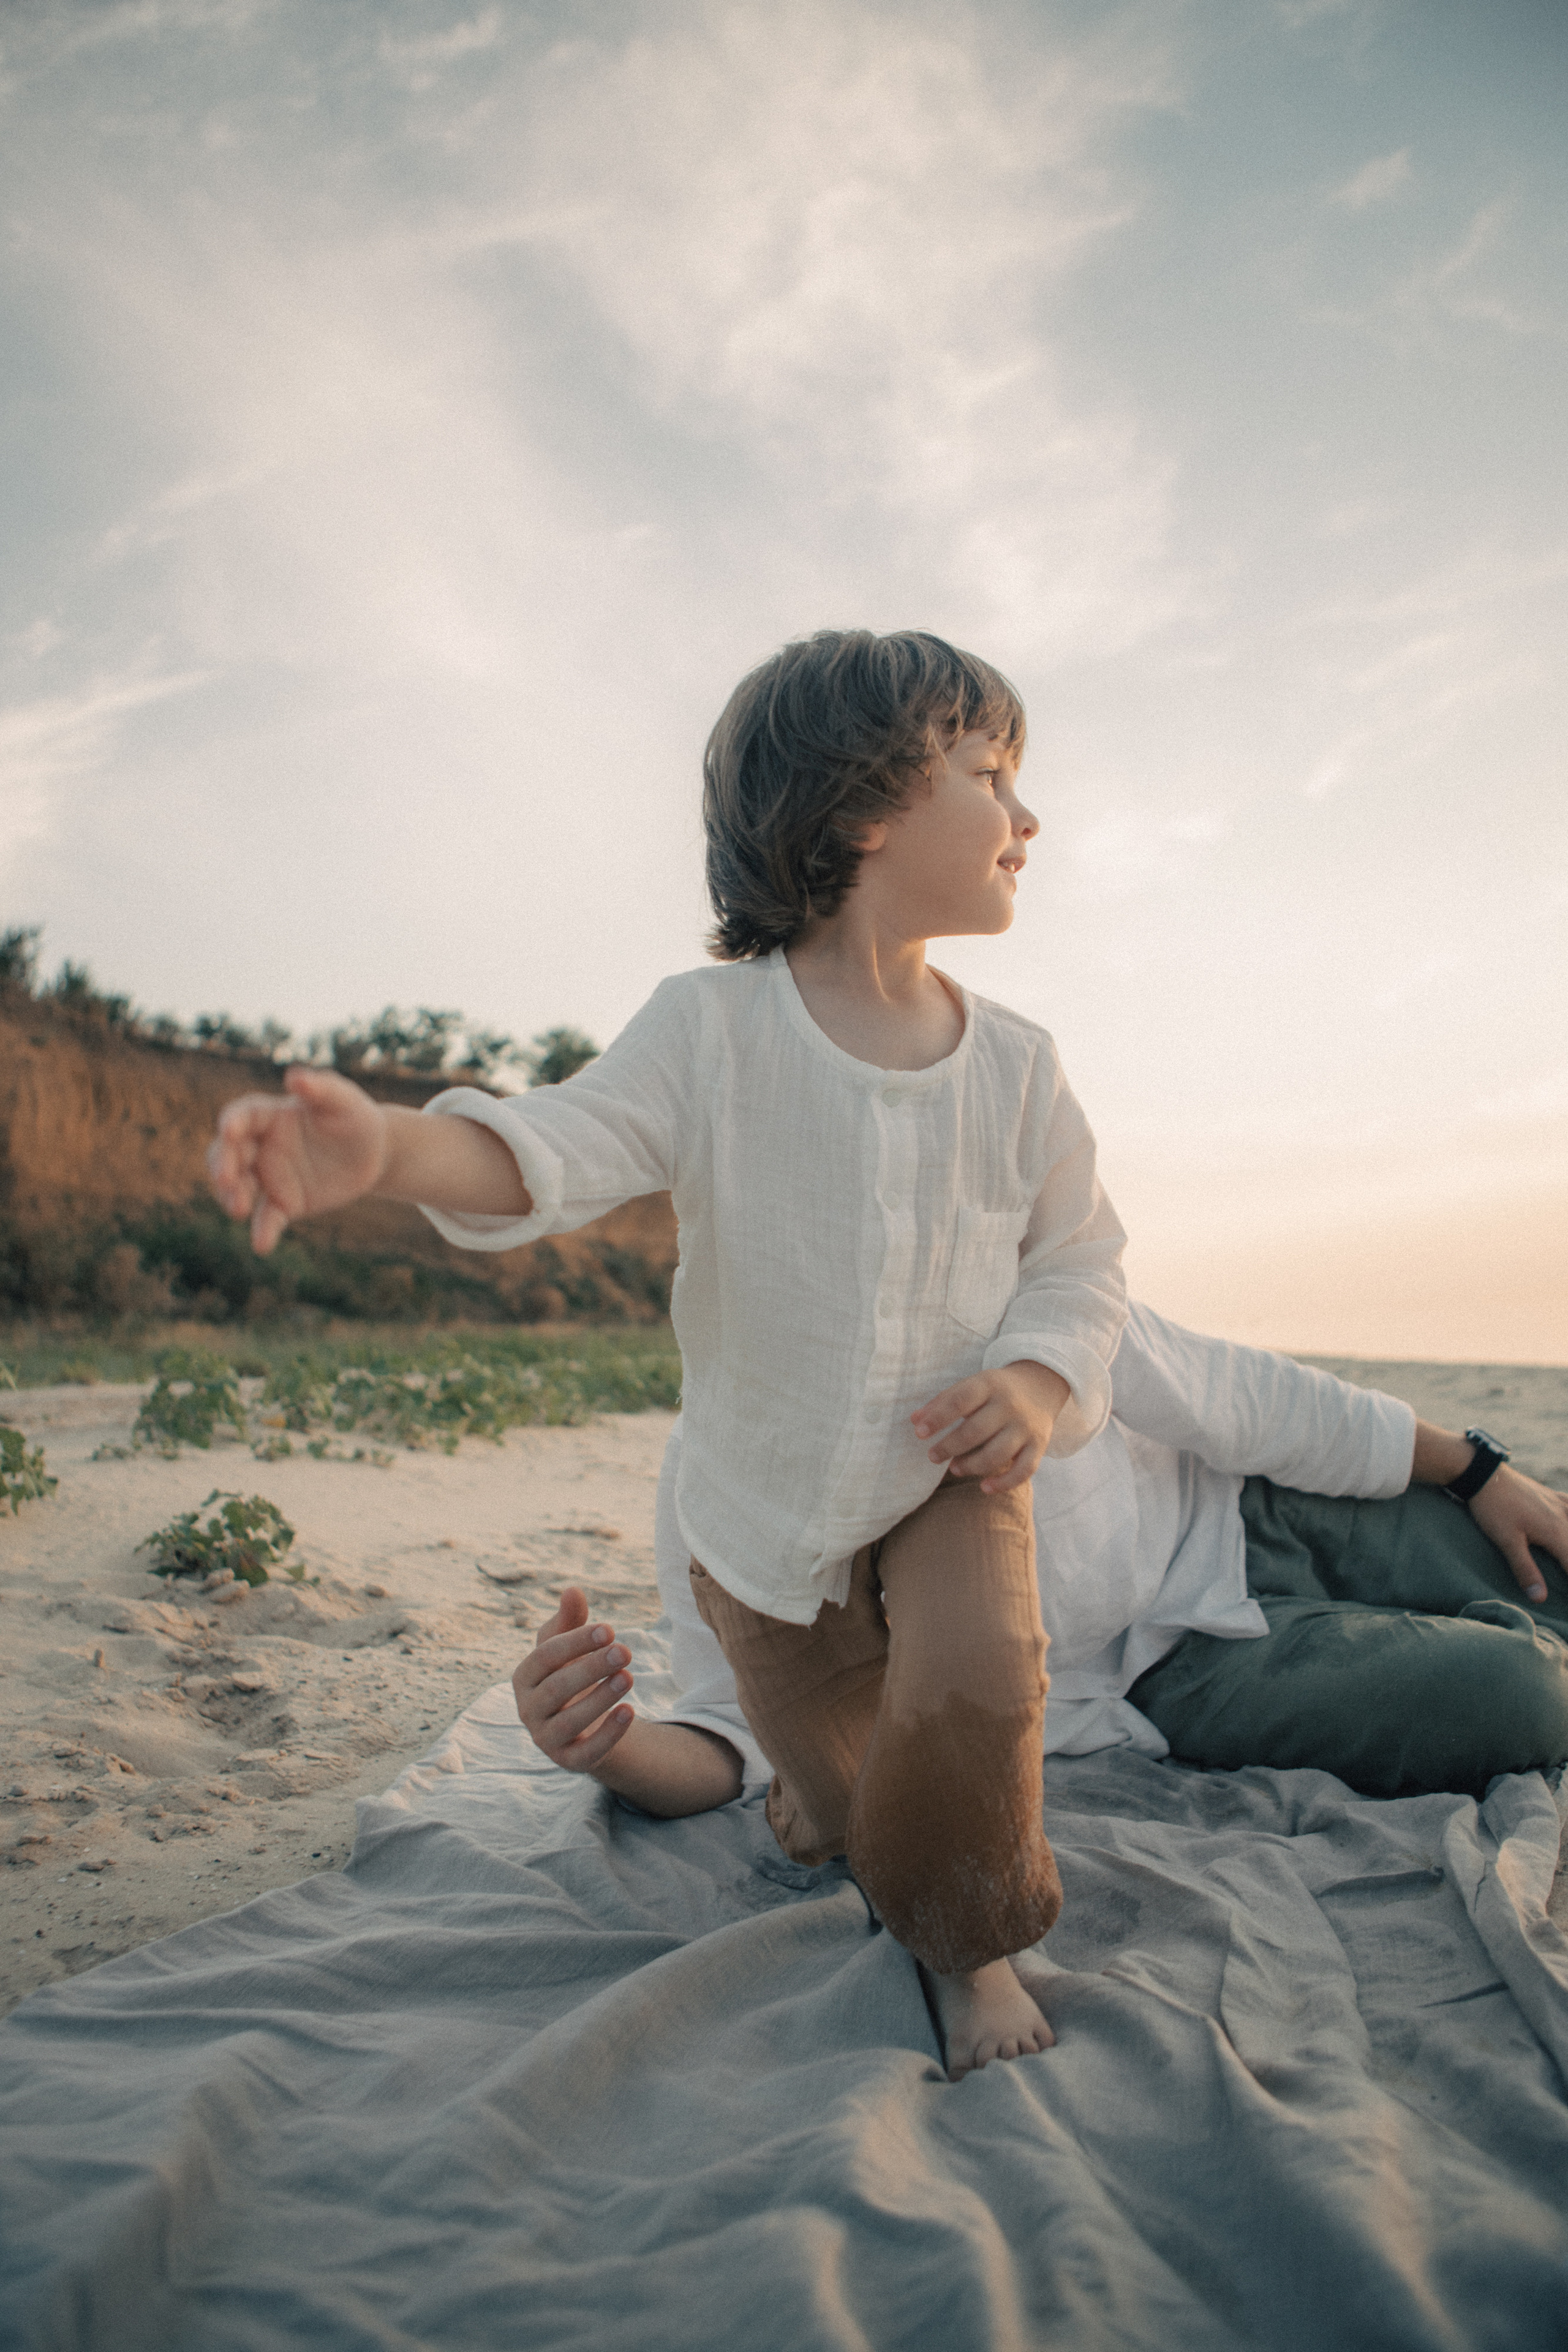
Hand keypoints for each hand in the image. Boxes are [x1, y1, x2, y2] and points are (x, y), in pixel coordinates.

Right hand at [209, 1067, 387, 1255]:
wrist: (374, 1153)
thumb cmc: (355, 1117)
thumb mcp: (344, 1100)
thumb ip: (321, 1088)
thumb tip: (294, 1077)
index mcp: (271, 1115)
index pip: (243, 1116)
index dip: (233, 1122)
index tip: (229, 1129)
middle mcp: (263, 1146)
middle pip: (229, 1154)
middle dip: (223, 1164)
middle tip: (226, 1178)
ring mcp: (270, 1176)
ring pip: (239, 1187)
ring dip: (232, 1197)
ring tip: (239, 1208)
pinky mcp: (285, 1202)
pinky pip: (268, 1217)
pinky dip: (263, 1230)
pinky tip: (262, 1245)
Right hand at [512, 1586, 634, 1773]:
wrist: (582, 1723)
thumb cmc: (571, 1674)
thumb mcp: (569, 1648)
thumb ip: (569, 1620)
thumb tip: (572, 1590)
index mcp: (523, 1677)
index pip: (545, 1656)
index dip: (577, 1642)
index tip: (610, 1629)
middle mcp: (528, 1709)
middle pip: (557, 1688)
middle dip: (592, 1668)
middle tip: (626, 1650)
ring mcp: (545, 1739)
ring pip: (569, 1721)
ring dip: (600, 1698)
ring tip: (630, 1677)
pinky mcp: (568, 1761)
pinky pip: (586, 1752)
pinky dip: (608, 1734)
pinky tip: (630, 1711)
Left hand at [911, 1360, 1070, 1494]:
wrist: (1041, 1385)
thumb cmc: (995, 1390)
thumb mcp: (971, 1385)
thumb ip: (943, 1402)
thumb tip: (914, 1421)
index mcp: (989, 1385)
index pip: (960, 1401)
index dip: (938, 1418)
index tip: (920, 1433)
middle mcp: (1009, 1405)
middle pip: (976, 1431)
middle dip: (950, 1447)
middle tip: (933, 1456)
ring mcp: (1026, 1427)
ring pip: (997, 1454)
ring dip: (972, 1465)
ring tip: (954, 1468)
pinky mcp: (1038, 1446)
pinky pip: (1024, 1470)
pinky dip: (1004, 1483)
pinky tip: (984, 1487)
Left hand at [1468, 1465, 1567, 1604]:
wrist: (1484, 1474)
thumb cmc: (1493, 1509)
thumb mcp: (1507, 1541)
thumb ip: (1525, 1569)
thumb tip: (1541, 1599)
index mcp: (1555, 1532)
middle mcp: (1563, 1518)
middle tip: (1565, 1575)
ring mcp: (1560, 1504)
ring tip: (1567, 1559)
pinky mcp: (1552, 1496)